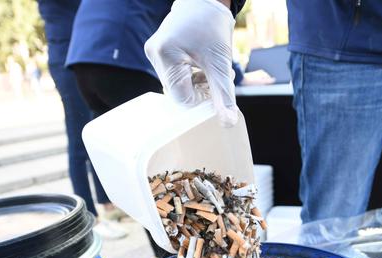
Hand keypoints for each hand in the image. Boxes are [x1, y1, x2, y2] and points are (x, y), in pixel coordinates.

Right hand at [145, 0, 237, 124]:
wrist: (205, 0)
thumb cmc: (213, 26)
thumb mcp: (221, 63)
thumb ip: (224, 95)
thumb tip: (228, 122)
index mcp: (166, 55)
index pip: (181, 97)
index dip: (201, 98)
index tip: (215, 85)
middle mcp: (154, 54)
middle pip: (178, 92)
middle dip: (199, 89)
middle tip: (215, 73)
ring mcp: (153, 52)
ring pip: (175, 85)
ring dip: (194, 83)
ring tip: (207, 65)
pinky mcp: (156, 52)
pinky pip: (172, 75)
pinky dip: (187, 75)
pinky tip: (197, 63)